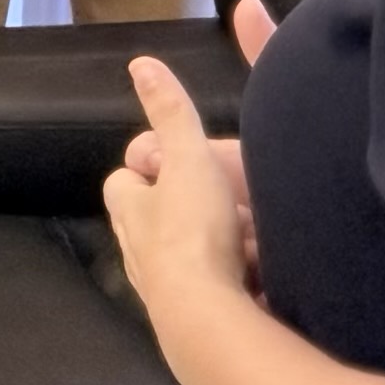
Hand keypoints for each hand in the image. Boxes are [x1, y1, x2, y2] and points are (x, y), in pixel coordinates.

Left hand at [104, 50, 260, 323]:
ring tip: (251, 239)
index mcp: (129, 211)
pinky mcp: (191, 320)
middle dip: (186, 211)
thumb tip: (141, 64)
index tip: (182, 163)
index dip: (149, 170)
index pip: (123, 182)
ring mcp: (162, 290)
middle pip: (155, 222)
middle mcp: (138, 252)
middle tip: (229, 203)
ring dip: (212, 247)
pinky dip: (231, 280)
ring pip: (185, 257)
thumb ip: (171, 113)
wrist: (208, 320)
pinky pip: (212, 291)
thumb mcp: (189, 159)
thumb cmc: (194, 233)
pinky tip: (261, 278)